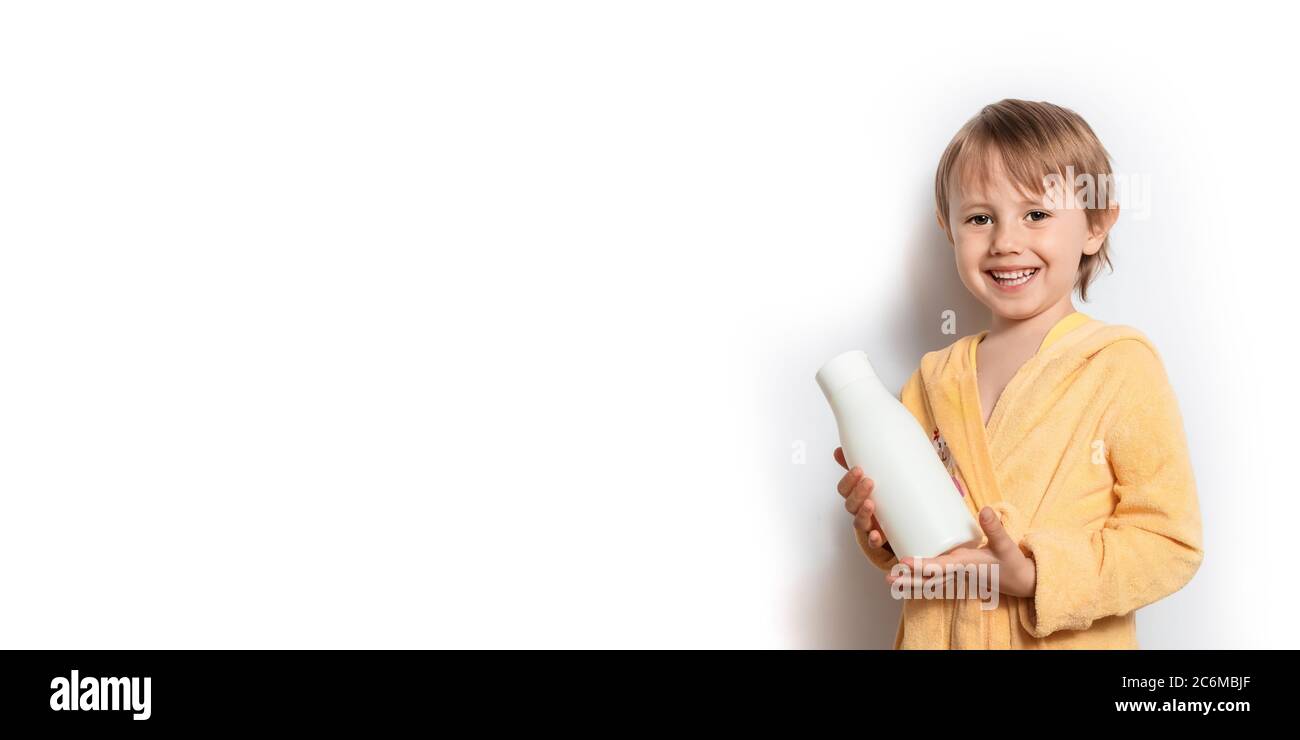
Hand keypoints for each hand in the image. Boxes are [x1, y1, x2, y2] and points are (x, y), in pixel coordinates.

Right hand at [833, 447, 888, 550]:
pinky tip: (876, 535)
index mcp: (857, 497)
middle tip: (869, 481)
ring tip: (871, 503)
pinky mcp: (879, 539)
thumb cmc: (885, 500)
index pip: (844, 489)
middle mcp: (860, 511)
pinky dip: (873, 539)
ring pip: (858, 521)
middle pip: (850, 504)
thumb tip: (842, 449)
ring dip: (863, 513)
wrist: (900, 525)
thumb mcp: (877, 480)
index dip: (848, 480)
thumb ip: (864, 463)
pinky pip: (872, 542)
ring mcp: (869, 526)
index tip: (858, 469)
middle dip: (857, 492)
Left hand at [885, 506, 1036, 597]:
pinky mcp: (957, 576)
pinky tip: (905, 581)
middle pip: (929, 579)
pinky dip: (920, 582)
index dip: (922, 565)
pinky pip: (935, 581)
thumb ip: (995, 528)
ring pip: (929, 583)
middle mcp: (958, 573)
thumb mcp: (1006, 544)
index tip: (904, 562)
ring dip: (910, 583)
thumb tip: (986, 508)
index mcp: (966, 565)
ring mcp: (956, 576)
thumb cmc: (1011, 562)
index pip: (940, 567)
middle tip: (888, 578)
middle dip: (909, 580)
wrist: (1021, 581)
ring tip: (890, 581)